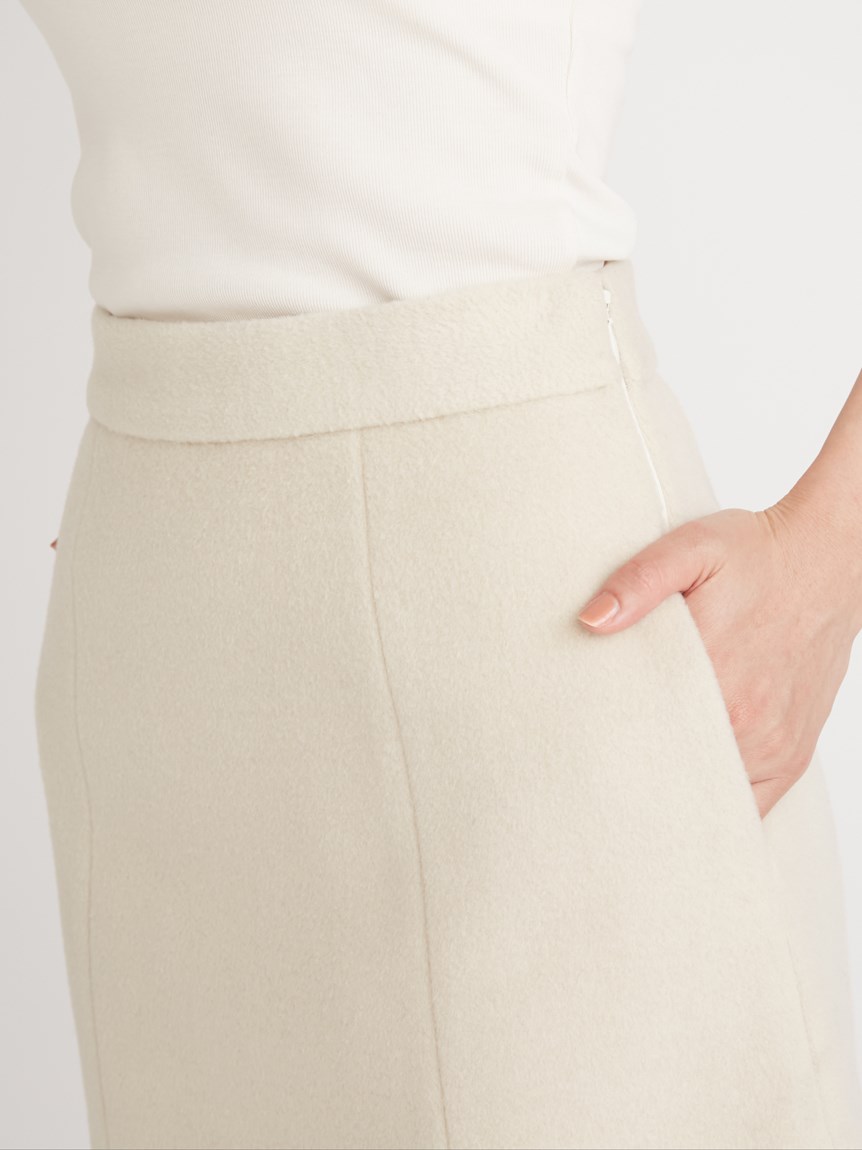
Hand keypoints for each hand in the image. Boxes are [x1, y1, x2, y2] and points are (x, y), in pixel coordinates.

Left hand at [575, 496, 861, 817]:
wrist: (828, 561)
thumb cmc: (756, 555)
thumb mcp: (691, 549)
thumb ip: (637, 582)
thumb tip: (591, 620)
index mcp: (715, 677)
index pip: (644, 743)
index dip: (610, 755)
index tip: (583, 754)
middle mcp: (749, 722)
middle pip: (674, 779)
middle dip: (635, 782)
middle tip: (600, 773)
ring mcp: (774, 746)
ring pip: (712, 798)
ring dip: (675, 795)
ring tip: (638, 781)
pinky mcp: (791, 755)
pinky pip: (751, 805)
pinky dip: (718, 802)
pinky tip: (688, 789)